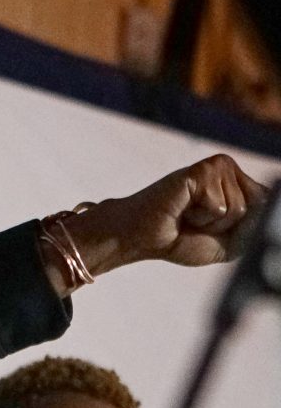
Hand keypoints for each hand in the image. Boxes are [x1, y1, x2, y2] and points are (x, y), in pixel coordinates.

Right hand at [61, 154, 268, 285]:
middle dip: (228, 227)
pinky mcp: (203, 171)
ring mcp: (217, 167)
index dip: (245, 227)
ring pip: (239, 208)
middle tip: (197, 223)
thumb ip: (259, 224)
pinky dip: (201, 217)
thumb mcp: (232, 240)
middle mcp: (230, 169)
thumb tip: (274, 206)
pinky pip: (221, 206)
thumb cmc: (180, 240)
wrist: (140, 238)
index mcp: (238, 182)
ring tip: (188, 216)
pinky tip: (182, 210)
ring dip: (212, 223)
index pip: (267, 205)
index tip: (214, 229)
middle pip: (257, 208)